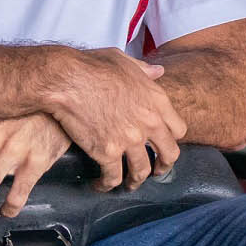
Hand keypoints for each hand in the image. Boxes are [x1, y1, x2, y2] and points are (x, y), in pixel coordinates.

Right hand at [40, 47, 185, 189]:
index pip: (178, 128)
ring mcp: (130, 139)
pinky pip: (113, 177)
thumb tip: (158, 71)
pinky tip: (100, 185)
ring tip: (128, 185)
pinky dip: (107, 185)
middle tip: (155, 172)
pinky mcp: (107, 152)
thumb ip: (144, 69)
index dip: (171, 139)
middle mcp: (149, 122)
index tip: (163, 145)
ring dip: (135, 181)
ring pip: (141, 171)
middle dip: (163, 166)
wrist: (66, 79)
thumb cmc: (91, 66)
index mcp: (156, 100)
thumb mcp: (124, 61)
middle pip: (169, 154)